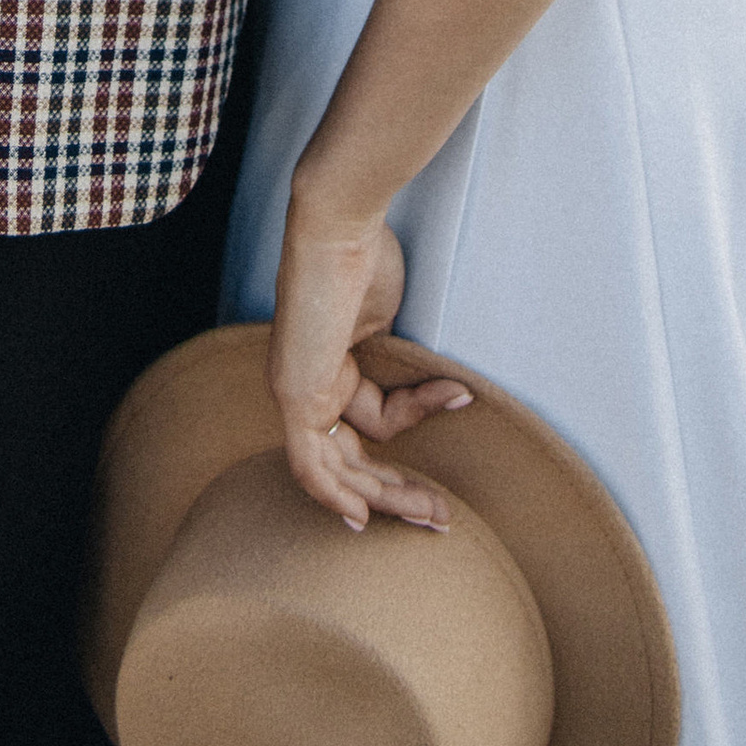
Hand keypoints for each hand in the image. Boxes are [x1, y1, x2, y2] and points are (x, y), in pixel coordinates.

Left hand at [268, 200, 471, 531]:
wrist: (338, 228)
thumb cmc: (365, 254)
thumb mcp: (387, 320)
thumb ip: (398, 364)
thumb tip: (445, 392)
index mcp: (327, 366)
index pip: (369, 422)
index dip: (411, 431)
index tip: (452, 422)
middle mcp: (305, 386)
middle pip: (353, 458)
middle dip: (399, 490)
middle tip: (441, 514)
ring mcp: (294, 393)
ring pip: (338, 470)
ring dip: (384, 496)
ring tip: (431, 511)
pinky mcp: (293, 397)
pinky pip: (308, 465)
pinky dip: (334, 494)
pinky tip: (361, 517)